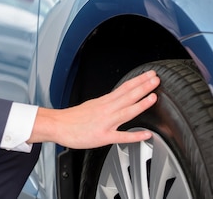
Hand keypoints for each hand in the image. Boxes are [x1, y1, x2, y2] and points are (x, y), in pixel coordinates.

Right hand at [29, 70, 159, 148]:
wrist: (57, 125)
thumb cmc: (72, 118)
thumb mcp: (91, 105)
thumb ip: (106, 104)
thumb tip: (118, 102)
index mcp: (104, 101)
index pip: (125, 87)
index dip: (138, 81)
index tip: (149, 75)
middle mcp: (106, 109)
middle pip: (128, 95)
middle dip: (143, 86)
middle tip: (156, 79)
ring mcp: (106, 122)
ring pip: (126, 111)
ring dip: (141, 103)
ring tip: (153, 97)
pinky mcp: (103, 136)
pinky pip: (121, 136)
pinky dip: (135, 135)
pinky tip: (146, 134)